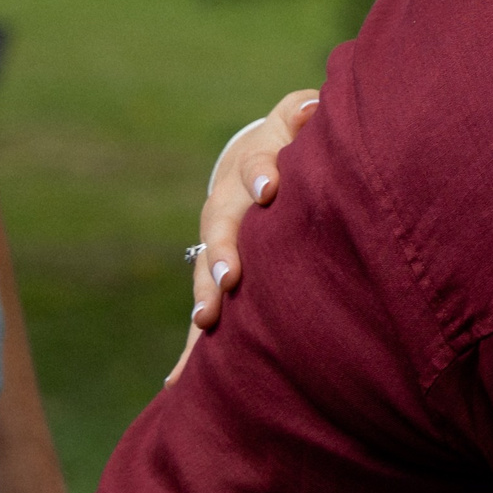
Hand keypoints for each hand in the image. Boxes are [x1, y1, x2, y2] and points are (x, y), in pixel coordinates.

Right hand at [170, 88, 319, 383]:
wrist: (258, 171)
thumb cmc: (294, 146)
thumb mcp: (298, 123)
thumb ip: (303, 114)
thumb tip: (315, 107)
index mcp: (256, 168)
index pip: (257, 164)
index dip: (262, 171)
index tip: (269, 188)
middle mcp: (228, 207)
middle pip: (221, 226)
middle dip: (224, 251)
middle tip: (229, 276)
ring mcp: (218, 244)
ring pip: (206, 270)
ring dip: (205, 295)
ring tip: (206, 321)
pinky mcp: (217, 280)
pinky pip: (202, 314)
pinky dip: (190, 353)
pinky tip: (176, 385)